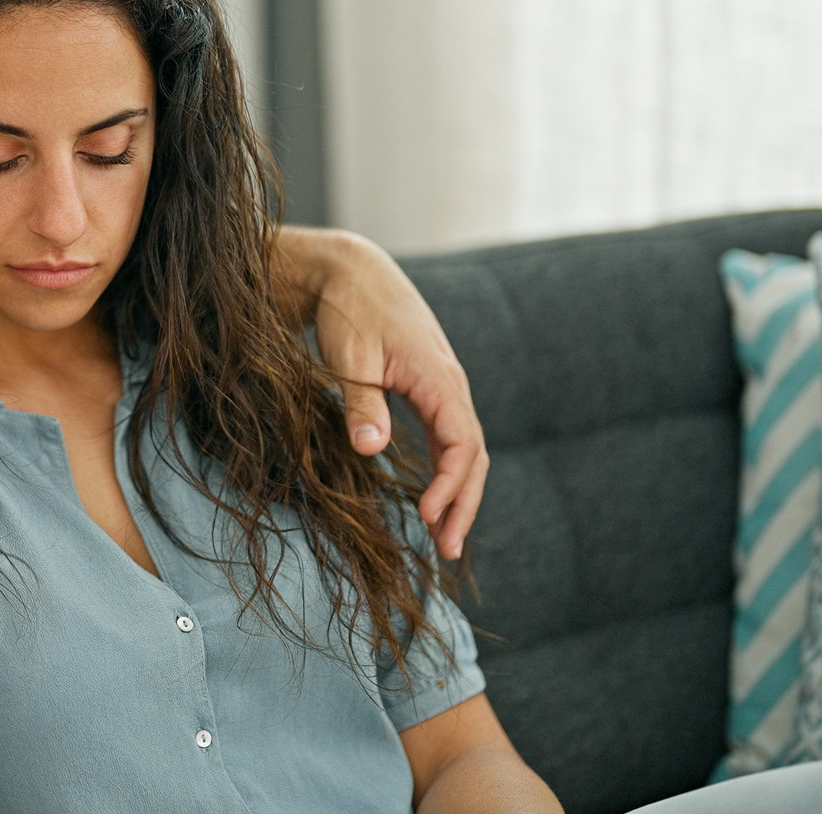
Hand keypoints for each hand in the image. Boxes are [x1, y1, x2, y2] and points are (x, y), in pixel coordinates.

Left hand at [278, 227, 488, 559]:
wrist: (351, 270)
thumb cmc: (348, 309)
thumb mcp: (350, 355)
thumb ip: (361, 402)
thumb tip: (371, 448)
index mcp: (439, 378)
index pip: (462, 445)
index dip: (449, 486)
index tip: (427, 519)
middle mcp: (450, 384)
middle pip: (473, 454)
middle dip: (464, 504)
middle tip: (446, 551)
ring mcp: (443, 387)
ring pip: (464, 449)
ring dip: (457, 492)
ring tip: (443, 537)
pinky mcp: (429, 388)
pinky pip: (449, 437)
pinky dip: (446, 471)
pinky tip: (433, 499)